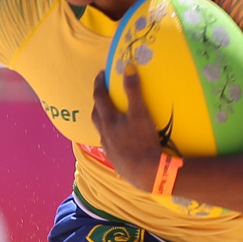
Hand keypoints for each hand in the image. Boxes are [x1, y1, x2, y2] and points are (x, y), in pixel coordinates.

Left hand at [90, 65, 171, 192]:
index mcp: (108, 121)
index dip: (99, 84)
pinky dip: (112, 137)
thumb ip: (134, 91)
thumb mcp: (140, 113)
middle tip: (104, 93)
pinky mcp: (116, 160)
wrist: (146, 172)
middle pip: (96, 115)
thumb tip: (128, 68)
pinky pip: (110, 145)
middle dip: (98, 102)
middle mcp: (104, 134)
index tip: (101, 74)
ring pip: (101, 131)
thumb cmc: (143, 141)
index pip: (99, 97)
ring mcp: (109, 149)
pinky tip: (121, 139)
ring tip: (111, 116)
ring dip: (104, 121)